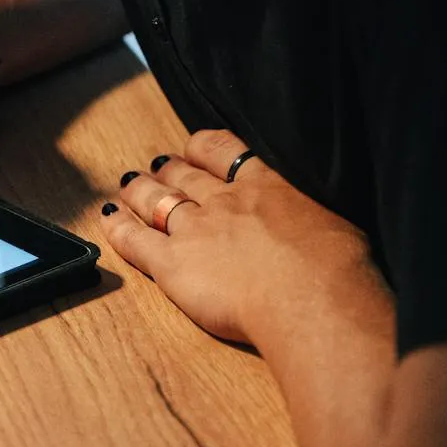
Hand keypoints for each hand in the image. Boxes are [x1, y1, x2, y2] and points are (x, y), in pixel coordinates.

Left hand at [103, 130, 376, 344]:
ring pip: (156, 201)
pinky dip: (118, 227)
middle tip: (156, 167)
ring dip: (138, 192)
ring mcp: (195, 230)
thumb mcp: (337, 223)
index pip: (225, 150)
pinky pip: (136, 240)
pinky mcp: (173, 265)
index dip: (203, 148)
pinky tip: (108, 218)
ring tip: (126, 186)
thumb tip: (320, 225)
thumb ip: (313, 217)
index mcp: (269, 184)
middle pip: (185, 175)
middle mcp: (226, 200)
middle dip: (169, 169)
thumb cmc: (338, 268)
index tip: (195, 147)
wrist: (312, 299)